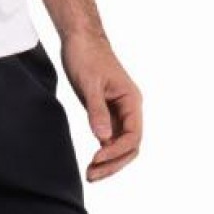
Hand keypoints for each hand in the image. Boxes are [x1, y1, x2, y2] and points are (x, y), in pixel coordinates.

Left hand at [60, 30, 141, 181]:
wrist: (80, 38)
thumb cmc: (86, 55)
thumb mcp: (89, 83)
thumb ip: (97, 110)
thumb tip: (103, 138)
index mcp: (132, 101)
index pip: (133, 136)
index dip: (116, 151)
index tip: (96, 158)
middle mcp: (130, 108)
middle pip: (130, 146)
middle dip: (113, 163)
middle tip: (92, 175)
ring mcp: (119, 111)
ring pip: (121, 144)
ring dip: (109, 161)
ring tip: (91, 174)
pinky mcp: (107, 111)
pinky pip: (111, 137)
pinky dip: (103, 150)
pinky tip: (92, 160)